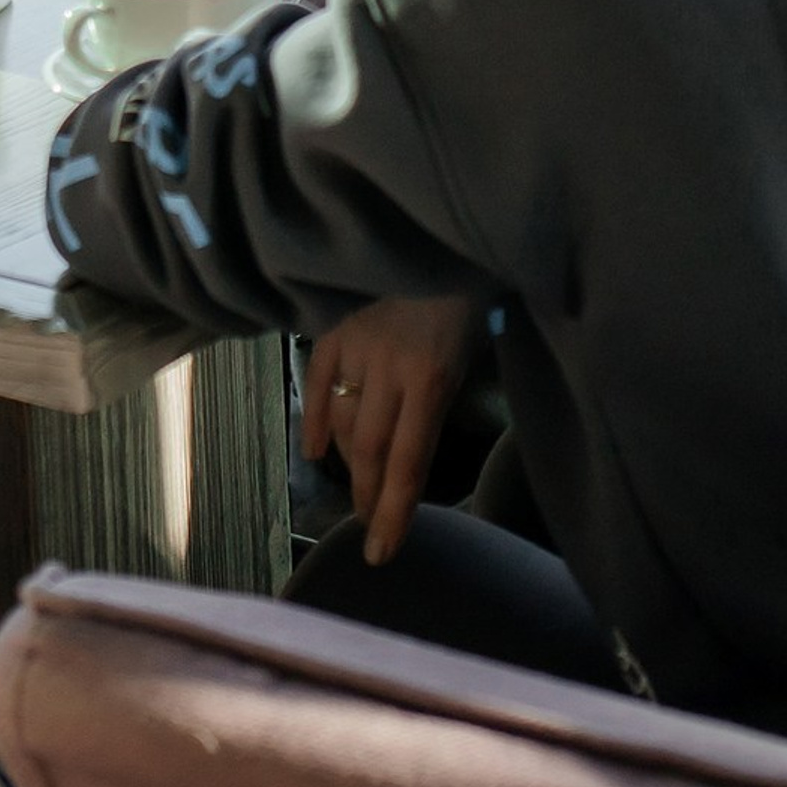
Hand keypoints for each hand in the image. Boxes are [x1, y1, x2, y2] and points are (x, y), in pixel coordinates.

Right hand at [302, 294, 479, 565]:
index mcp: (431, 379)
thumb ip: (438, 400)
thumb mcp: (470, 353)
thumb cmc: (469, 297)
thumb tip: (408, 451)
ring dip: (350, 461)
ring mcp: (357, 346)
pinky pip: (318, 381)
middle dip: (368, 496)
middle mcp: (390, 369)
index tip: (379, 553)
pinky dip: (315, 419)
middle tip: (367, 525)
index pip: (408, 464)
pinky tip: (318, 451)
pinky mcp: (336, 325)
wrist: (444, 233)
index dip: (392, 514)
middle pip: (370, 451)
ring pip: (343, 422)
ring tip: (358, 485)